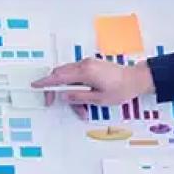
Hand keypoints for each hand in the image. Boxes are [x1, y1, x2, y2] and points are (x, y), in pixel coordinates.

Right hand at [32, 58, 153, 117]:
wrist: (137, 79)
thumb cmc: (121, 89)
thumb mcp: (99, 99)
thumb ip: (79, 97)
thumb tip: (64, 95)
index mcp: (85, 72)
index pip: (59, 77)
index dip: (46, 82)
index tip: (36, 86)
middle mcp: (84, 64)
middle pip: (61, 75)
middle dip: (56, 90)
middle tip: (54, 103)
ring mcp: (88, 64)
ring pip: (70, 77)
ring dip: (70, 92)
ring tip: (81, 110)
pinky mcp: (92, 66)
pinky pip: (78, 75)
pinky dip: (77, 87)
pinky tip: (85, 100)